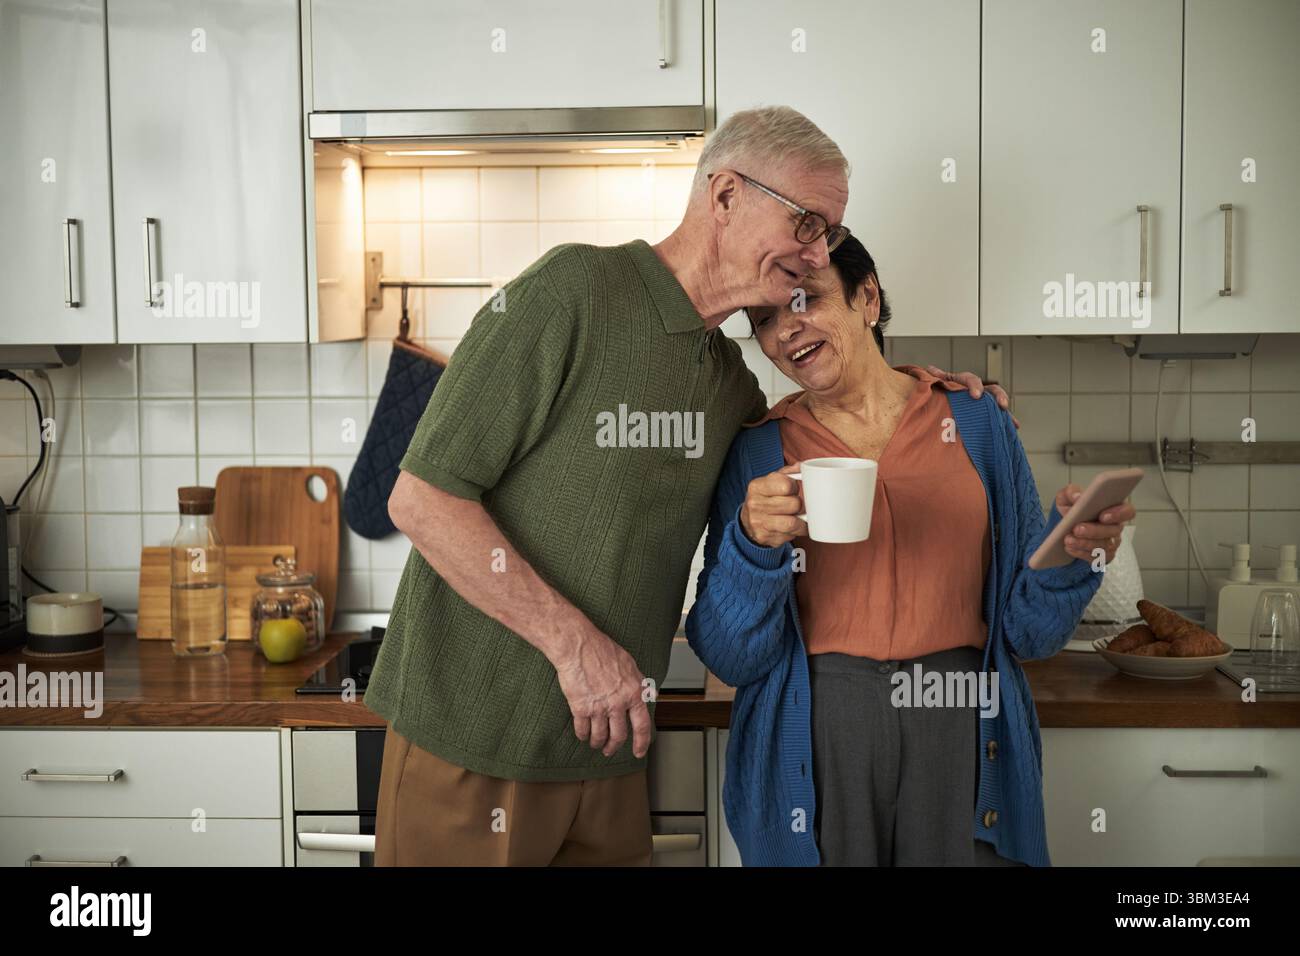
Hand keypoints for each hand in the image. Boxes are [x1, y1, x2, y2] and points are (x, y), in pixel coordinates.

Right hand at [552, 626, 652, 758]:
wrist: (578, 646)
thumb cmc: (602, 650)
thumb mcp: (630, 664)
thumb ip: (638, 682)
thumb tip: (648, 695)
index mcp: (634, 692)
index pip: (642, 725)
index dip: (641, 742)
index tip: (639, 752)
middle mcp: (618, 703)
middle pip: (619, 736)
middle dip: (613, 747)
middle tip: (609, 750)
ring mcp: (599, 707)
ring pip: (599, 736)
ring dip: (597, 742)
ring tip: (595, 743)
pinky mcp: (580, 708)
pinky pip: (582, 729)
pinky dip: (583, 735)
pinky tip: (583, 734)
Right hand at [739, 462, 806, 547]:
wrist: (748, 521)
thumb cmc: (765, 498)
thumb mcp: (771, 482)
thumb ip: (787, 473)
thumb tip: (802, 467)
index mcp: (757, 486)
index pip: (786, 485)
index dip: (795, 487)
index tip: (793, 490)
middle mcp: (755, 504)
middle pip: (793, 504)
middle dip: (799, 505)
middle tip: (797, 505)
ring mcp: (759, 522)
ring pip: (793, 523)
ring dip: (802, 521)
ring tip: (800, 518)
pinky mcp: (764, 537)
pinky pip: (790, 536)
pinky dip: (796, 532)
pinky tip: (793, 527)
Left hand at [925, 365, 1019, 428]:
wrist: (938, 402)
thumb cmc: (937, 393)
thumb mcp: (936, 385)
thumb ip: (935, 379)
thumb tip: (930, 368)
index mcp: (962, 381)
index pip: (970, 379)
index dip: (974, 385)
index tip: (976, 395)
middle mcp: (975, 389)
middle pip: (991, 389)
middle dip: (998, 396)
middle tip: (1002, 406)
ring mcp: (982, 401)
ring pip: (997, 402)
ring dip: (1005, 412)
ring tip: (1012, 421)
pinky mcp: (985, 412)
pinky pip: (997, 415)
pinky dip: (1006, 421)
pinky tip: (1014, 427)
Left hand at [1053, 484, 1136, 563]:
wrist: (1064, 525)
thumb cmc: (1072, 507)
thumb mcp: (1067, 496)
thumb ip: (1072, 492)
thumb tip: (1077, 497)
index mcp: (1113, 508)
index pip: (1127, 511)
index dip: (1118, 514)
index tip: (1102, 516)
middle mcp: (1115, 526)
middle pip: (1113, 531)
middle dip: (1094, 531)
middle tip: (1077, 529)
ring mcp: (1111, 542)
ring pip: (1104, 546)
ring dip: (1085, 543)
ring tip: (1068, 539)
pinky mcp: (1103, 556)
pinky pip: (1097, 558)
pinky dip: (1082, 553)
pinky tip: (1070, 548)